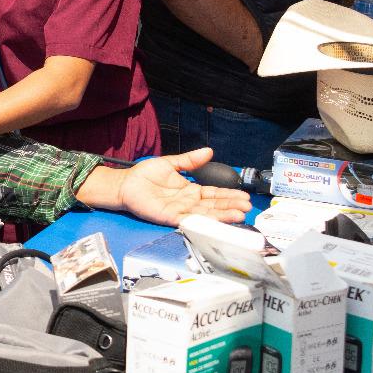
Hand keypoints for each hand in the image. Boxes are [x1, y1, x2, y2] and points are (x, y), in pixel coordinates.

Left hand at [77, 148, 251, 226]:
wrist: (125, 183)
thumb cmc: (145, 175)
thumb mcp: (171, 163)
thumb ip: (190, 160)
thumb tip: (209, 151)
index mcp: (190, 190)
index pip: (214, 193)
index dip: (229, 195)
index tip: (243, 196)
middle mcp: (188, 202)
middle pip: (214, 206)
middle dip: (231, 206)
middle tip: (247, 207)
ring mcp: (180, 211)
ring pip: (206, 214)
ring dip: (222, 216)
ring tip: (239, 215)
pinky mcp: (170, 217)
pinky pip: (189, 220)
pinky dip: (203, 221)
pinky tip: (215, 221)